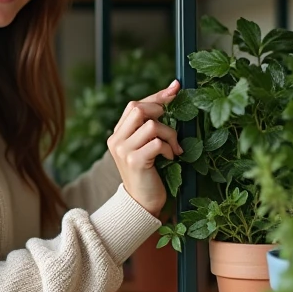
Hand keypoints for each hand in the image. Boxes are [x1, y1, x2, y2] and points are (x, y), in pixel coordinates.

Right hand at [107, 80, 182, 216]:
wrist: (141, 203)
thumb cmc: (150, 174)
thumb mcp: (146, 147)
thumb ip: (151, 127)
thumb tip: (173, 93)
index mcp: (118, 134)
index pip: (135, 105)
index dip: (157, 96)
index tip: (175, 88)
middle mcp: (116, 140)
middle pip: (138, 108)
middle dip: (162, 112)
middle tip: (173, 129)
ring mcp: (124, 150)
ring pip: (152, 125)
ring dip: (170, 134)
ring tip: (173, 148)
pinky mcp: (135, 161)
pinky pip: (157, 143)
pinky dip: (169, 148)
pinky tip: (171, 158)